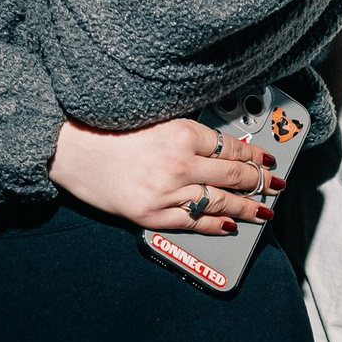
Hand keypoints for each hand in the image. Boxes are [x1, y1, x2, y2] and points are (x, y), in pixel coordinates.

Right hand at [50, 116, 280, 231]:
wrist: (65, 147)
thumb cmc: (104, 127)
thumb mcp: (152, 117)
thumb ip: (185, 131)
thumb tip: (219, 146)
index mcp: (182, 132)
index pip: (233, 146)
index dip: (256, 154)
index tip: (268, 158)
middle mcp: (180, 163)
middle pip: (234, 174)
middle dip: (260, 181)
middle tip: (275, 185)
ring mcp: (166, 192)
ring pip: (220, 201)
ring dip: (248, 206)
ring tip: (264, 210)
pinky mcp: (151, 215)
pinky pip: (193, 222)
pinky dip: (216, 224)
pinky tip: (231, 224)